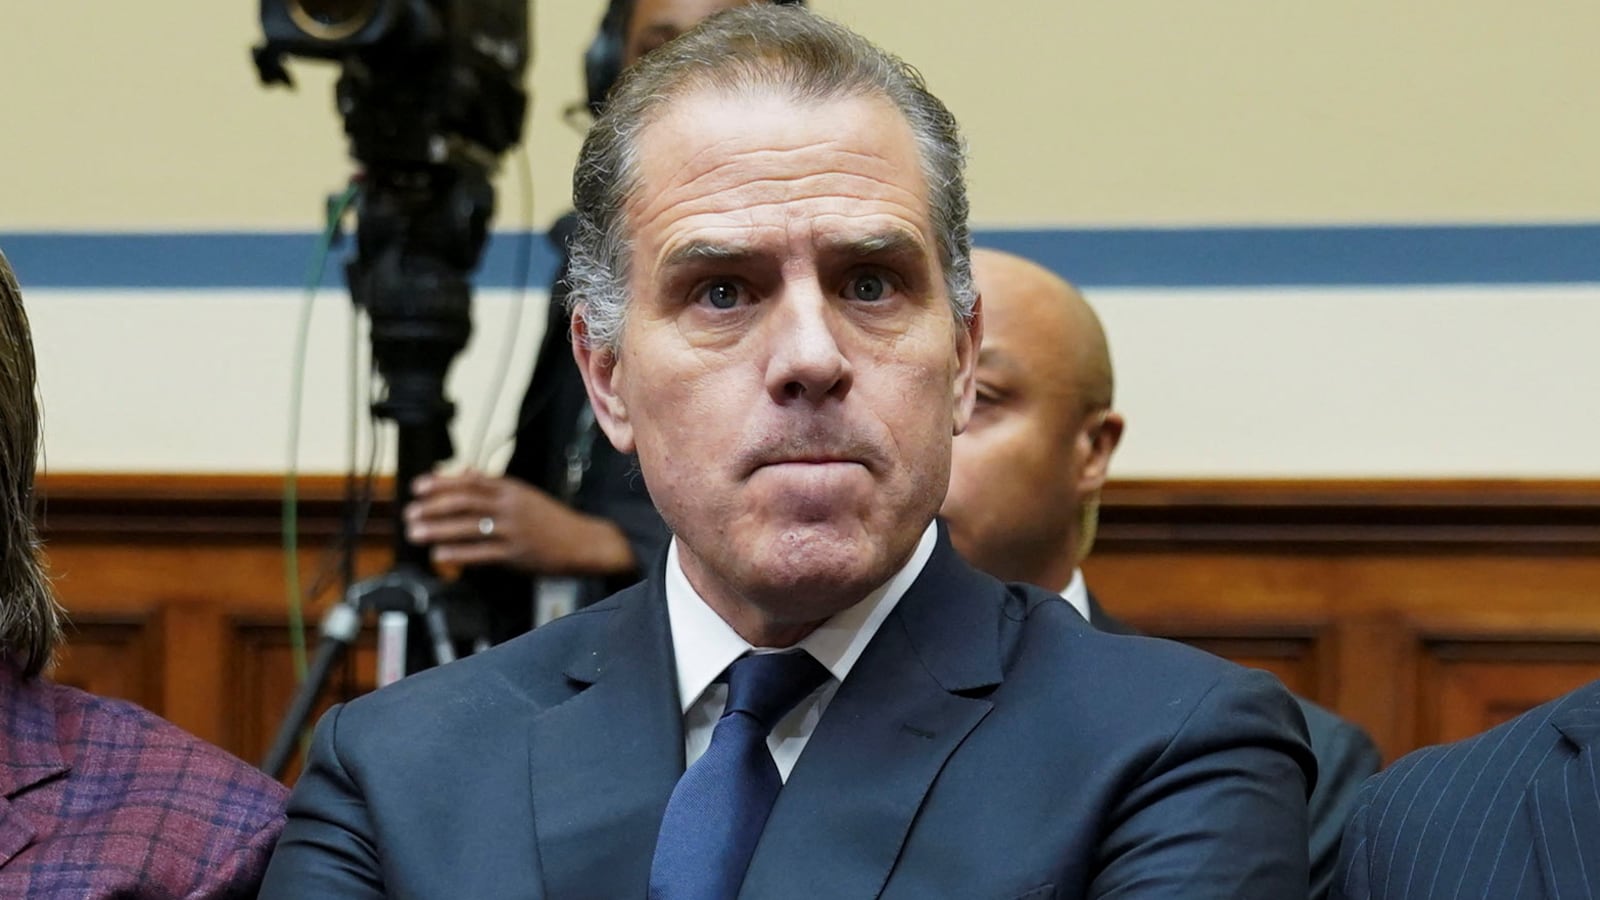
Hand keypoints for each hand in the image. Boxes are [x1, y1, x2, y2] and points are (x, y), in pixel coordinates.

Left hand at [404, 471, 634, 575]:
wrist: (584, 542)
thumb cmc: (552, 519)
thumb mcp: (524, 495)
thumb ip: (493, 485)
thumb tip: (467, 472)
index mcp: (511, 489)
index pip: (470, 482)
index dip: (441, 483)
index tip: (417, 487)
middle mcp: (510, 506)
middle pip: (465, 502)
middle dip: (433, 507)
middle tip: (409, 513)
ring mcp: (513, 530)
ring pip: (469, 526)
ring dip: (438, 529)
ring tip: (415, 533)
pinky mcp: (516, 554)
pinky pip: (482, 553)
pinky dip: (459, 553)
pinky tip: (440, 555)